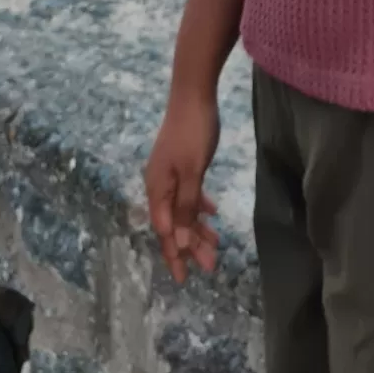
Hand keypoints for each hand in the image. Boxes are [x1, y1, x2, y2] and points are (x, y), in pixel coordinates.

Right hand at [144, 88, 221, 283]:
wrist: (194, 93)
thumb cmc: (193, 133)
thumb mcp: (192, 172)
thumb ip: (185, 207)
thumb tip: (176, 242)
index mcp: (157, 189)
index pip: (164, 232)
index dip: (174, 256)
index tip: (183, 279)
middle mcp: (159, 184)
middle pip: (174, 224)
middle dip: (190, 246)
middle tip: (210, 266)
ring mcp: (170, 173)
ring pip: (182, 210)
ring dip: (197, 228)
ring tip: (216, 245)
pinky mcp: (182, 163)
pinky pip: (188, 193)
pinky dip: (198, 205)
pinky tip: (212, 214)